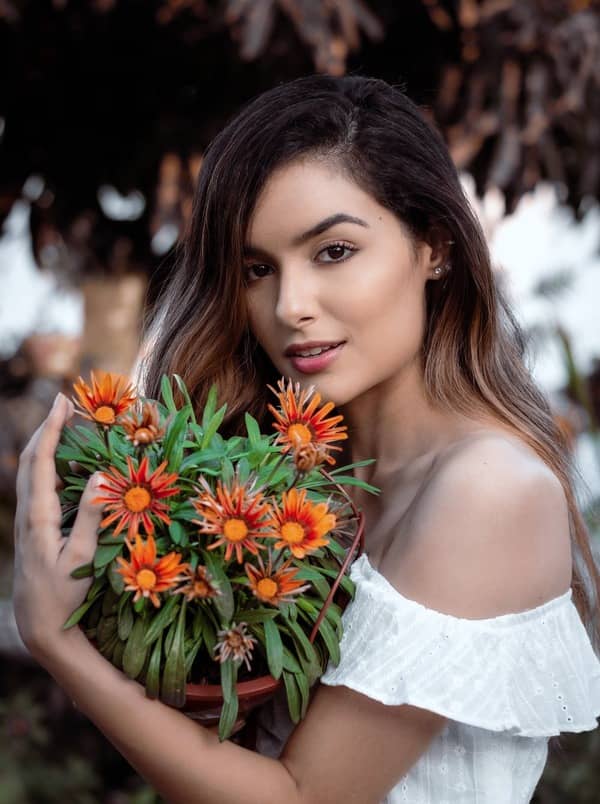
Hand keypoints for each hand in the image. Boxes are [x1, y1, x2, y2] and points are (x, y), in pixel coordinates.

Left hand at [13, 393, 102, 659]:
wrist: (38, 624)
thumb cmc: (63, 594)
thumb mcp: (83, 557)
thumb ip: (92, 515)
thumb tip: (102, 474)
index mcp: (39, 517)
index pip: (42, 463)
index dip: (52, 431)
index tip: (63, 404)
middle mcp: (29, 513)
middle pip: (32, 460)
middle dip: (47, 428)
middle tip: (66, 404)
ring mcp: (28, 520)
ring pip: (32, 472)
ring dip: (48, 444)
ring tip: (67, 424)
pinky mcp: (34, 527)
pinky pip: (38, 486)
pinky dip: (50, 464)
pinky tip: (66, 462)